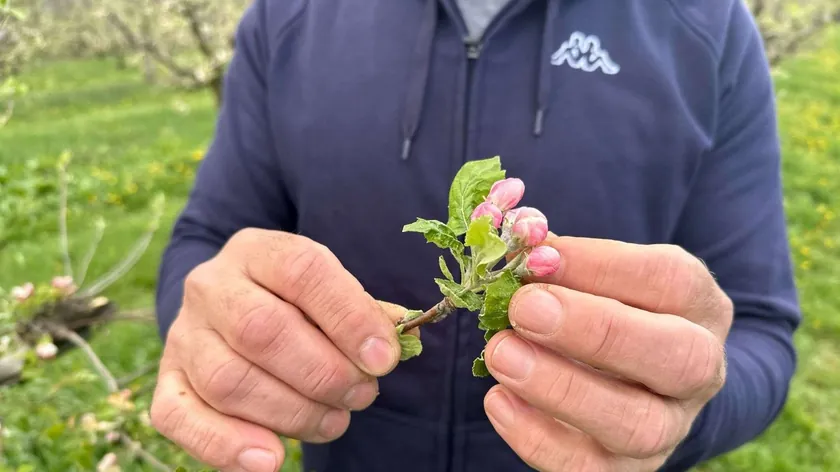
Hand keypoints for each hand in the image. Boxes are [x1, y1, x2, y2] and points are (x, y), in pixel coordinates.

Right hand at [150, 229, 405, 471]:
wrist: (230, 306)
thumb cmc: (296, 303)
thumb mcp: (328, 290)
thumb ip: (362, 311)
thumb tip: (399, 335)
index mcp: (258, 250)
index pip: (303, 271)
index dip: (348, 316)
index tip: (384, 358)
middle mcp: (211, 285)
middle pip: (262, 330)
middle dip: (324, 373)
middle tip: (363, 394)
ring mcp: (183, 334)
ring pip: (229, 380)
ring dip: (293, 412)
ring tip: (335, 421)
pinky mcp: (166, 381)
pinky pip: (180, 417)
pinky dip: (224, 445)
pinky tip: (271, 459)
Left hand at [483, 235, 733, 470]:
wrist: (641, 385)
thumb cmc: (610, 311)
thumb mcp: (601, 278)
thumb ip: (565, 261)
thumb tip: (518, 238)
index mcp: (697, 307)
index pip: (670, 280)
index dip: (602, 266)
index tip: (539, 254)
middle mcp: (698, 371)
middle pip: (674, 357)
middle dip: (595, 331)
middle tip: (526, 309)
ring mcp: (668, 428)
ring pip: (636, 424)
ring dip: (560, 388)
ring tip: (501, 354)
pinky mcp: (626, 471)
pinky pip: (589, 470)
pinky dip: (537, 437)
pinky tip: (498, 400)